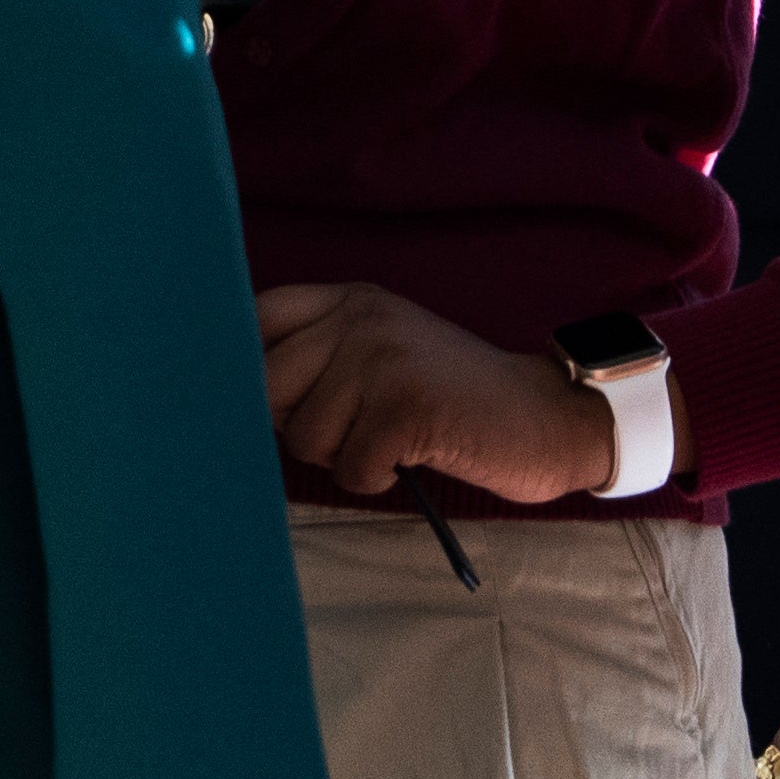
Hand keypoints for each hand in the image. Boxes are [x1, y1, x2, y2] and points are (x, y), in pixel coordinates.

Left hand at [256, 284, 620, 502]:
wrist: (545, 417)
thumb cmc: (453, 399)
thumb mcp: (384, 352)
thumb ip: (321, 355)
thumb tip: (234, 395)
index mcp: (350, 299)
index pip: (257, 317)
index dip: (248, 367)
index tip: (274, 400)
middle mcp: (361, 318)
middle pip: (267, 386)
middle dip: (299, 426)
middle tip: (352, 431)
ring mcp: (384, 359)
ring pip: (305, 434)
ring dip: (343, 457)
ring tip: (390, 441)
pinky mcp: (406, 408)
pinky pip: (350, 467)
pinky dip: (376, 478)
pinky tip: (411, 458)